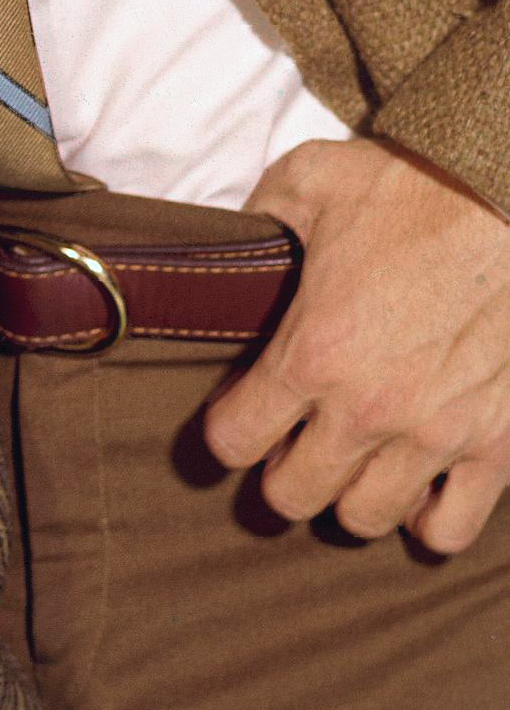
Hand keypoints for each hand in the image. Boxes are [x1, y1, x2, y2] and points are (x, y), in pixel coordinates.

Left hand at [205, 135, 509, 550]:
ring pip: (367, 517)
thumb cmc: (414, 187)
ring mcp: (437, 434)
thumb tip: (236, 238)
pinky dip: (428, 520)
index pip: (235, 439)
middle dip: (282, 474)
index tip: (238, 416)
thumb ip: (261, 216)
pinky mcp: (497, 443)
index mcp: (313, 351)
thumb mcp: (310, 181)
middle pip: (295, 495)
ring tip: (353, 462)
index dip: (227, 432)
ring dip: (350, 495)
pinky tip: (418, 487)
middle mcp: (369, 408)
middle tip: (291, 446)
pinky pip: (451, 528)